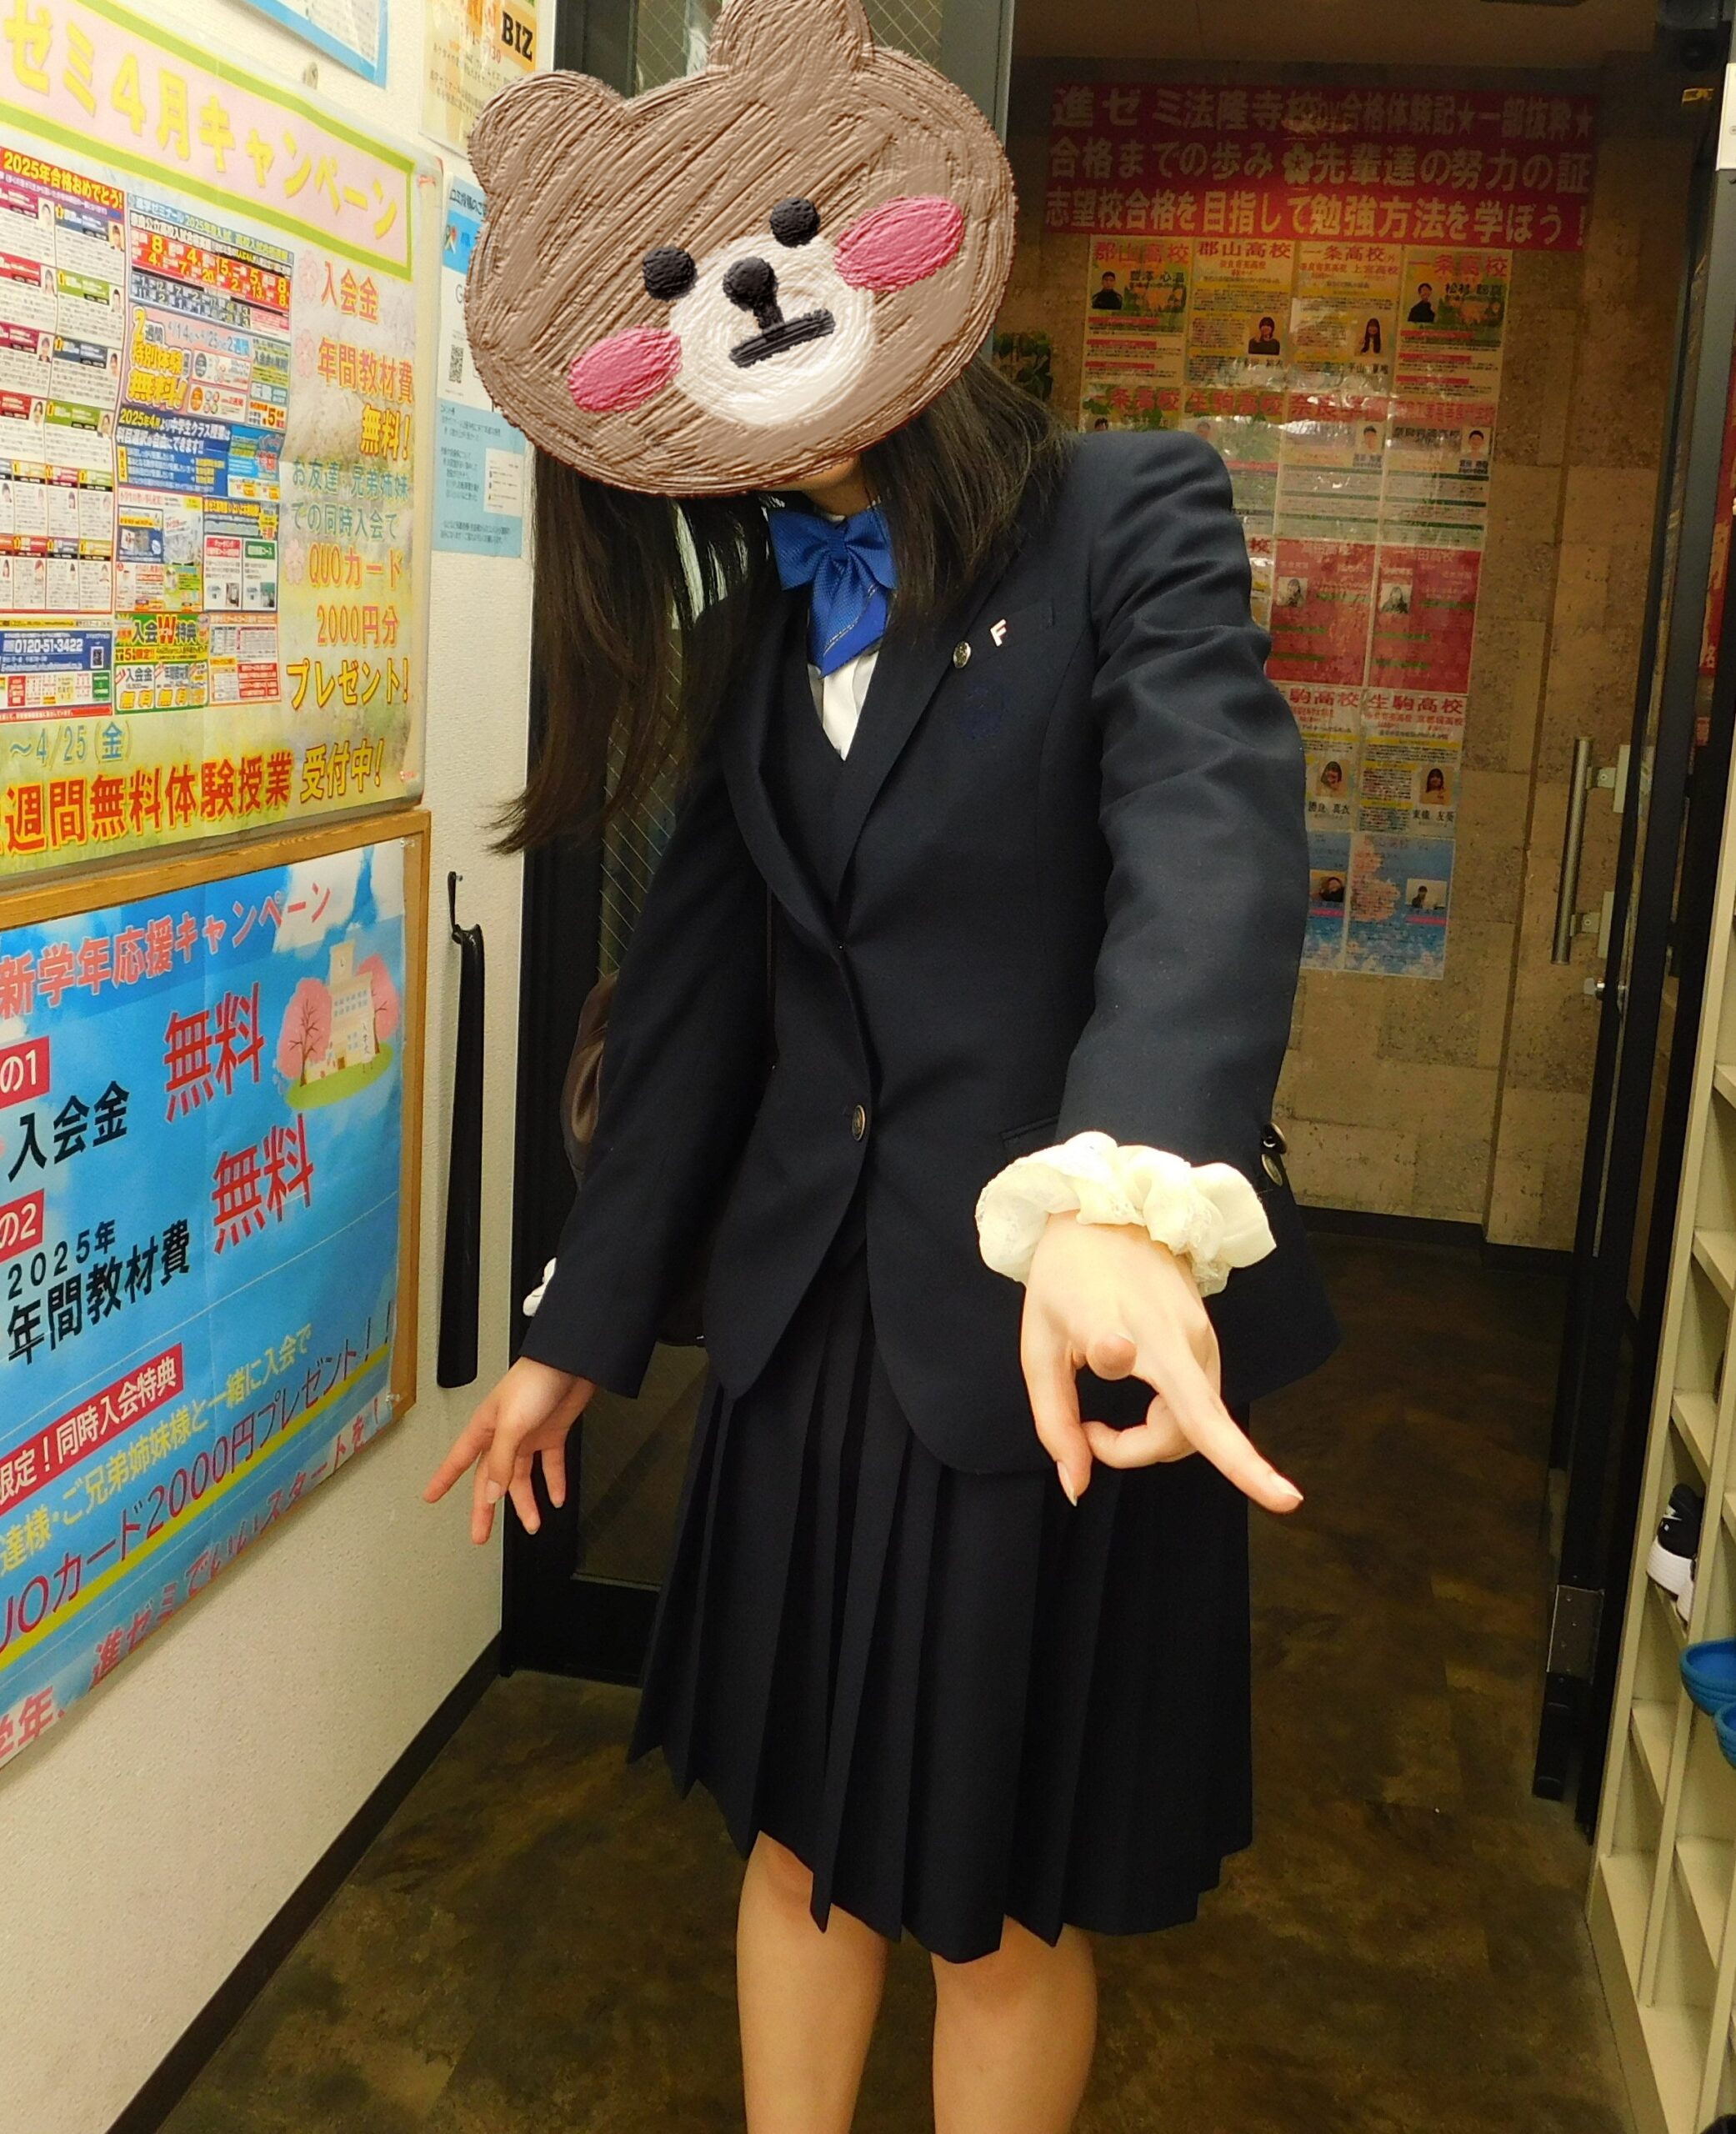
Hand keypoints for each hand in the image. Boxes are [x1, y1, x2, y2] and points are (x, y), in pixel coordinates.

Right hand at [422, 1357, 594, 1543]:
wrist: (572, 1363)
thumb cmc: (536, 1380)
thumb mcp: (512, 1423)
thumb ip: (501, 1460)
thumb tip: (491, 1493)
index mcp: (486, 1429)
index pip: (459, 1461)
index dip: (443, 1480)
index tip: (430, 1497)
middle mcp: (505, 1435)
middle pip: (490, 1479)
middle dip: (486, 1508)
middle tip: (480, 1534)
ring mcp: (529, 1435)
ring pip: (522, 1477)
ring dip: (526, 1502)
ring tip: (532, 1524)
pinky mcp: (552, 1433)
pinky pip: (551, 1464)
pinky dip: (554, 1482)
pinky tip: (558, 1497)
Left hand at [1020, 1210, 1302, 1515]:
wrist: (1105, 1211)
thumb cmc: (1063, 1279)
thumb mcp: (1040, 1348)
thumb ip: (1055, 1422)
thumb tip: (1077, 1488)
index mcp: (1132, 1336)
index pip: (1173, 1390)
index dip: (1146, 1381)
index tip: (1123, 1361)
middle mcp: (1182, 1342)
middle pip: (1190, 1436)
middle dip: (1140, 1454)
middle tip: (1088, 1438)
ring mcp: (1203, 1340)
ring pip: (1200, 1426)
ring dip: (1153, 1441)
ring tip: (1102, 1426)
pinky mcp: (1210, 1338)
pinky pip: (1202, 1405)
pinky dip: (1170, 1422)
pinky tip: (1135, 1405)